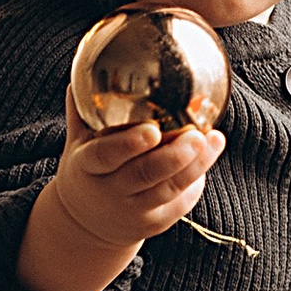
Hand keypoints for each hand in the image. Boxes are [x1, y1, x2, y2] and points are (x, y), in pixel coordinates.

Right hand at [53, 91, 225, 248]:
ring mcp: (134, 212)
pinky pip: (181, 201)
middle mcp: (110, 193)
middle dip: (173, 156)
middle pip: (145, 175)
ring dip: (196, 165)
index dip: (128, 144)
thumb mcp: (77, 144)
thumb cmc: (88, 170)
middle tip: (197, 134)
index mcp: (87, 168)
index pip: (105, 156)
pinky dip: (197, 179)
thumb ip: (82, 111)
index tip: (152, 130)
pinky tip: (209, 155)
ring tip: (214, 139)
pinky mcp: (155, 223)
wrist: (86, 224)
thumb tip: (83, 66)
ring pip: (170, 189)